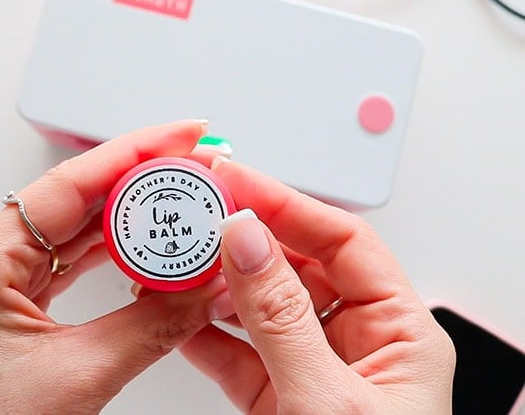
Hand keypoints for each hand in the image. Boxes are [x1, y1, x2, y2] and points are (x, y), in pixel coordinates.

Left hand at [0, 120, 235, 413]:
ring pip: (70, 228)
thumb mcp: (77, 378)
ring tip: (177, 201)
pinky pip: (63, 259)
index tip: (182, 135)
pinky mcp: (3, 299)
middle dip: (138, 181)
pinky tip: (141, 243)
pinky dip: (107, 250)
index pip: (68, 185)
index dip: (134, 152)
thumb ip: (153, 326)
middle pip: (72, 199)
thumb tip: (207, 291)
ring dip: (127, 216)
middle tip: (193, 167)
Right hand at [179, 159, 455, 413]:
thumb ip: (279, 316)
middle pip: (297, 265)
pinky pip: (235, 349)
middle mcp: (356, 344)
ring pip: (259, 303)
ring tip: (180, 254)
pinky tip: (176, 311)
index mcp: (398, 334)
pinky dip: (202, 329)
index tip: (238, 182)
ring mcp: (311, 369)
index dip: (288, 204)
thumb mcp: (327, 401)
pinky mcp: (276, 396)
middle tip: (201, 210)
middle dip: (246, 237)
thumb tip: (245, 239)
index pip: (342, 242)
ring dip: (218, 280)